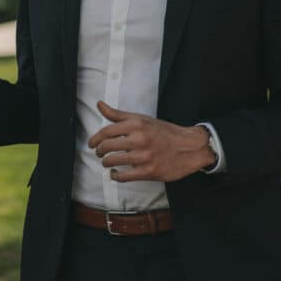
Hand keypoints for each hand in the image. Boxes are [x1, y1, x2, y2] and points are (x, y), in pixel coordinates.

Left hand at [88, 101, 214, 181]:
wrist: (190, 146)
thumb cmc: (164, 132)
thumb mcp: (142, 119)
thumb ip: (118, 114)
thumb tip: (99, 104)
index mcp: (136, 124)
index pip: (106, 131)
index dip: (95, 139)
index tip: (91, 144)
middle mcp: (139, 139)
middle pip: (107, 146)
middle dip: (99, 151)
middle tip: (98, 154)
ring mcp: (145, 156)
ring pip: (113, 161)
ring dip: (106, 163)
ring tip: (107, 163)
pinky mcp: (149, 171)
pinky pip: (125, 176)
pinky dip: (115, 176)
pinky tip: (114, 174)